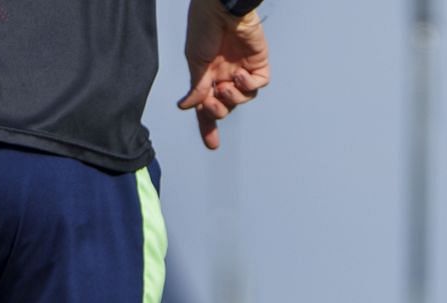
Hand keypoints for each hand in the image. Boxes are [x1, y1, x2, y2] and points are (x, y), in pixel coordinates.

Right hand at [177, 1, 270, 150]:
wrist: (221, 8)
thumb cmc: (204, 29)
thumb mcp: (195, 63)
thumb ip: (197, 87)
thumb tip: (188, 107)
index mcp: (207, 75)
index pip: (207, 107)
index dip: (209, 126)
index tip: (212, 145)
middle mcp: (224, 74)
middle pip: (226, 106)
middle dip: (219, 111)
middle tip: (212, 101)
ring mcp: (242, 69)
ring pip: (243, 99)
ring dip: (233, 98)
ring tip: (225, 85)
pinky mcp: (258, 63)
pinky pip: (258, 85)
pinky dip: (249, 85)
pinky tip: (239, 74)